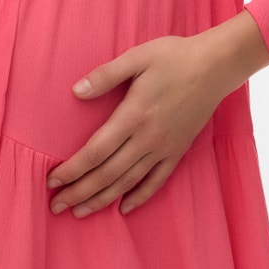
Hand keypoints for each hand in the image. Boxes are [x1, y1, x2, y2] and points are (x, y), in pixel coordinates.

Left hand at [46, 12, 268, 218]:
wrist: (216, 66)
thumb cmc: (174, 56)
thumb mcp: (137, 57)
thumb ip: (105, 76)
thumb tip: (76, 91)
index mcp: (134, 115)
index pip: (96, 151)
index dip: (73, 169)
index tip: (52, 180)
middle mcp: (148, 138)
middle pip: (108, 174)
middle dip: (80, 192)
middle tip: (57, 206)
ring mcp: (165, 147)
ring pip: (129, 182)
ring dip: (102, 199)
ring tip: (80, 213)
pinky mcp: (178, 151)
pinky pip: (157, 180)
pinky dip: (140, 197)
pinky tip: (124, 208)